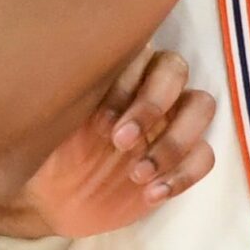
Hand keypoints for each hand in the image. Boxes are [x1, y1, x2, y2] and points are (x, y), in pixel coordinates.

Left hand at [9, 48, 216, 238]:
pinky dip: (183, 174)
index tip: (98, 124)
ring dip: (173, 141)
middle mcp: (145, 85)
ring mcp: (169, 119)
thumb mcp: (45, 120)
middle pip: (175, 69)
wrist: (50, 198)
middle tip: (119, 143)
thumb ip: (58, 91)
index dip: (125, 86)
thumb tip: (53, 63)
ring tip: (137, 174)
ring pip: (201, 107)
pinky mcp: (181, 156)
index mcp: (112, 68)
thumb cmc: (44, 148)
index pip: (137, 51)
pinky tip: (151, 194)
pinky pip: (204, 155)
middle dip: (151, 105)